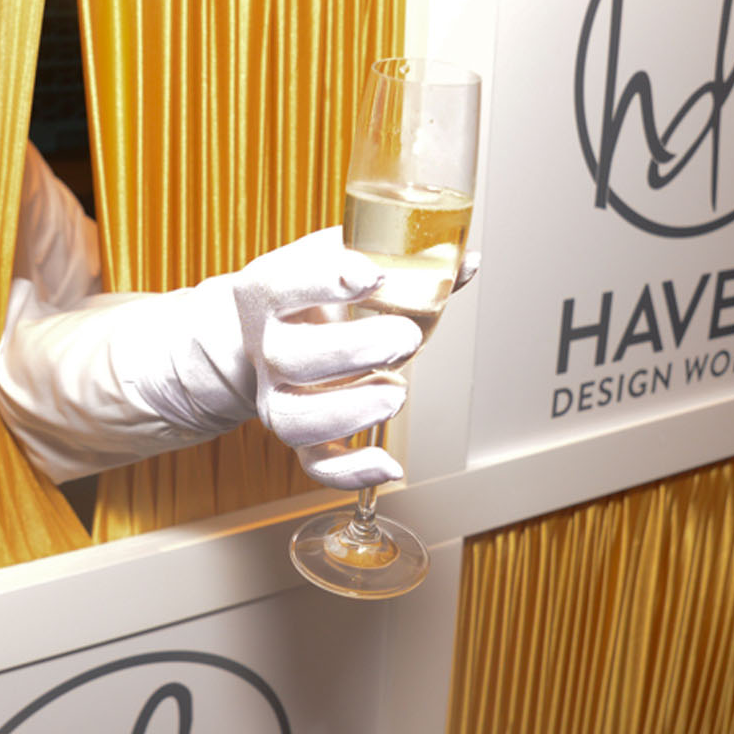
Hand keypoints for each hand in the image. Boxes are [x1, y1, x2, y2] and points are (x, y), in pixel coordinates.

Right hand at [231, 228, 423, 489]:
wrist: (272, 331)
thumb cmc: (319, 290)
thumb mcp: (347, 260)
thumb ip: (405, 260)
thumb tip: (467, 264)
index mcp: (267, 293)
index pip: (280, 284)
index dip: (325, 281)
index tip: (372, 276)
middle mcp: (267, 347)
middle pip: (293, 358)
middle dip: (355, 350)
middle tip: (406, 339)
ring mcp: (278, 395)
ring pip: (296, 420)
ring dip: (351, 412)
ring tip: (397, 392)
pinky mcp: (300, 434)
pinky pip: (316, 465)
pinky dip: (352, 473)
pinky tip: (390, 466)